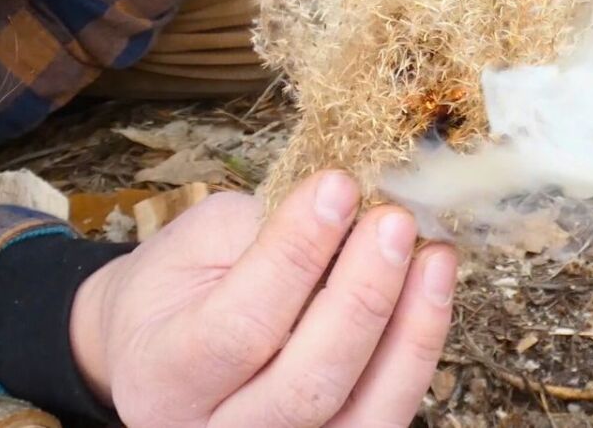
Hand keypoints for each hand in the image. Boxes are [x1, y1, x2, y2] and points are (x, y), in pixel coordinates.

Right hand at [69, 171, 457, 427]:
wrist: (159, 350)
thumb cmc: (175, 288)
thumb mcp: (191, 245)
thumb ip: (258, 233)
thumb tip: (347, 210)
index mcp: (163, 376)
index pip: (238, 328)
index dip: (294, 255)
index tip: (336, 187)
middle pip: (305, 385)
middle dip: (361, 297)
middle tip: (394, 222)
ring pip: (361, 417)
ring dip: (408, 332)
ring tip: (433, 257)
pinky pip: (385, 417)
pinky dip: (417, 354)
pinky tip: (433, 292)